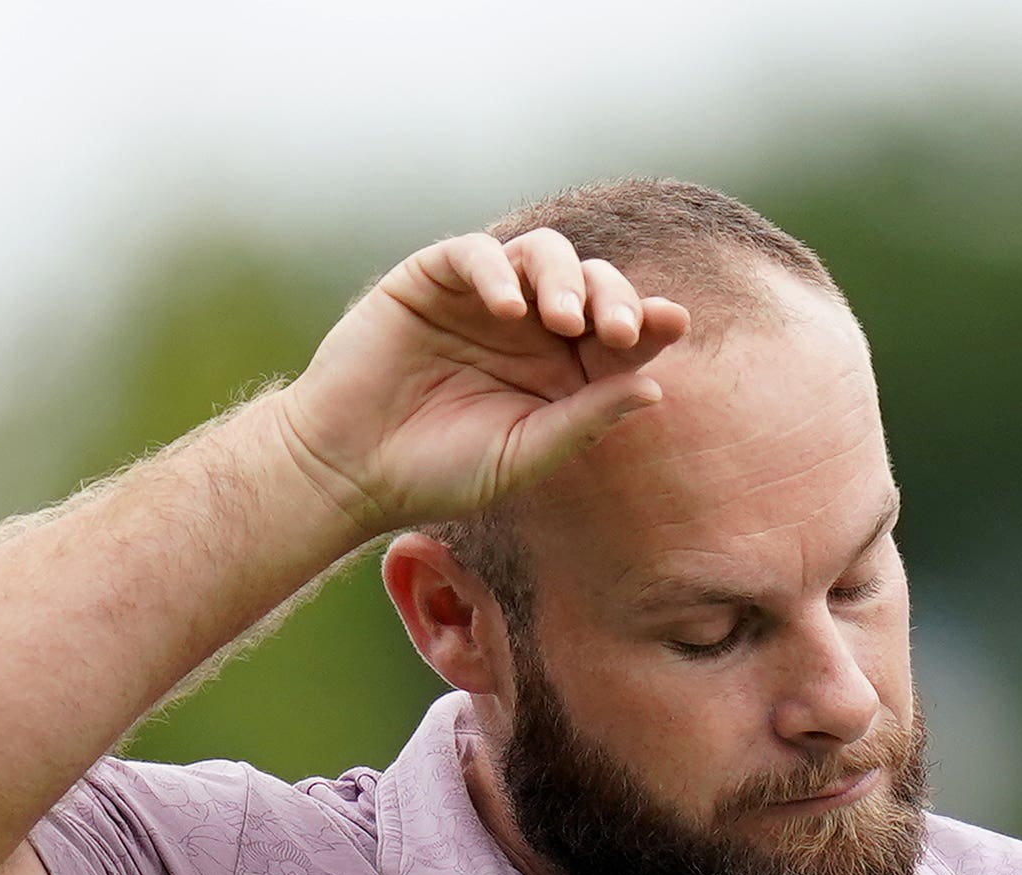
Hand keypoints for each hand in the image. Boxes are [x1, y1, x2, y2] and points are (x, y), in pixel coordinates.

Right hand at [270, 227, 691, 536]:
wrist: (351, 470)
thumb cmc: (438, 473)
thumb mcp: (524, 454)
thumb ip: (585, 421)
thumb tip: (655, 388)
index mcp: (564, 369)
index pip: (621, 332)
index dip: (650, 321)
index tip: (671, 323)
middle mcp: (531, 326)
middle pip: (593, 283)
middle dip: (613, 298)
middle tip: (616, 332)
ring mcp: (484, 298)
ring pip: (542, 254)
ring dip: (562, 278)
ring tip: (561, 319)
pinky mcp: (434, 279)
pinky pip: (476, 254)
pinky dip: (496, 271)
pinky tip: (506, 308)